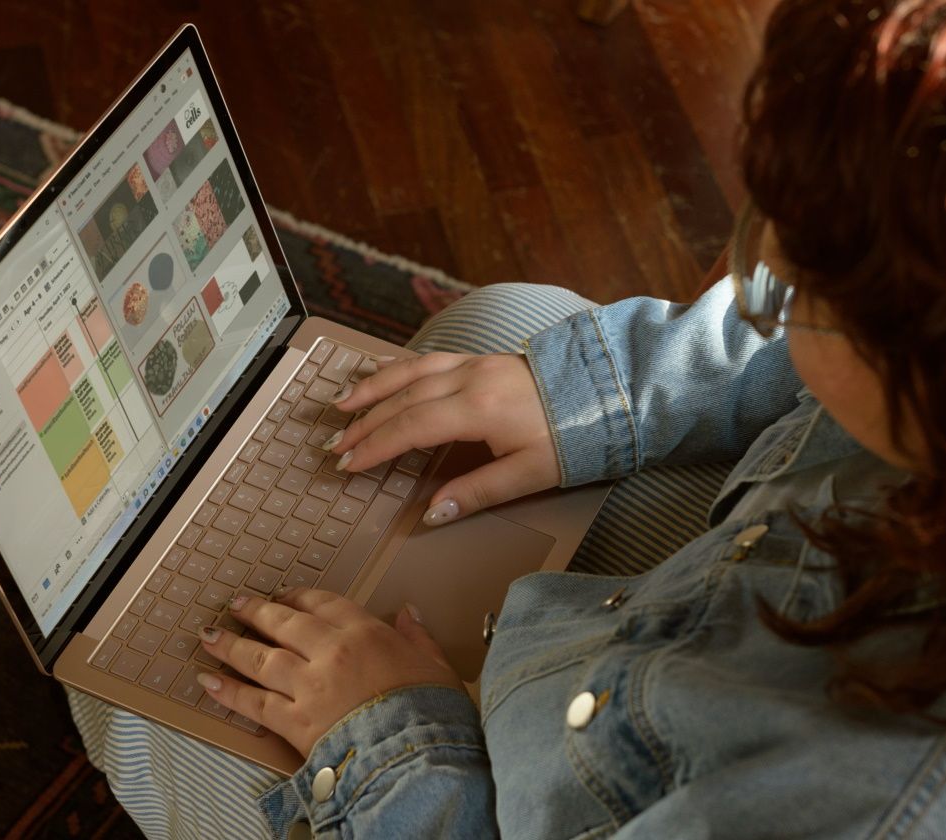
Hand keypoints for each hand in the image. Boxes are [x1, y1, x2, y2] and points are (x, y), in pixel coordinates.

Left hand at [195, 589, 461, 756]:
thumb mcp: (436, 667)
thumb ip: (418, 637)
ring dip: (231, 646)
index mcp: (366, 634)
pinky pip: (254, 703)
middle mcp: (331, 653)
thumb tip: (408, 612)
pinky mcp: (295, 722)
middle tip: (236, 605)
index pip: (324, 605)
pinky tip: (208, 682)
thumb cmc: (431, 714)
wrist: (417, 756)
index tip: (282, 595)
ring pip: (261, 659)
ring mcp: (309, 687)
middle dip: (256, 612)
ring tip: (210, 636)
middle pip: (284, 625)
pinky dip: (229, 692)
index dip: (298, 597)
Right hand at [325, 352, 559, 525]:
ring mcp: (475, 364)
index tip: (348, 465)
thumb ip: (477, 492)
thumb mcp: (529, 474)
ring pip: (410, 373)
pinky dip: (399, 366)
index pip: (410, 428)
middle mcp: (469, 379)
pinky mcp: (483, 359)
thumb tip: (432, 513)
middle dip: (364, 424)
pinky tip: (382, 370)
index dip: (375, 448)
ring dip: (373, 390)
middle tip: (336, 446)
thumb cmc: (575, 436)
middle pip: (402, 400)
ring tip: (342, 404)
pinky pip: (429, 358)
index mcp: (478, 409)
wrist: (610, 391)